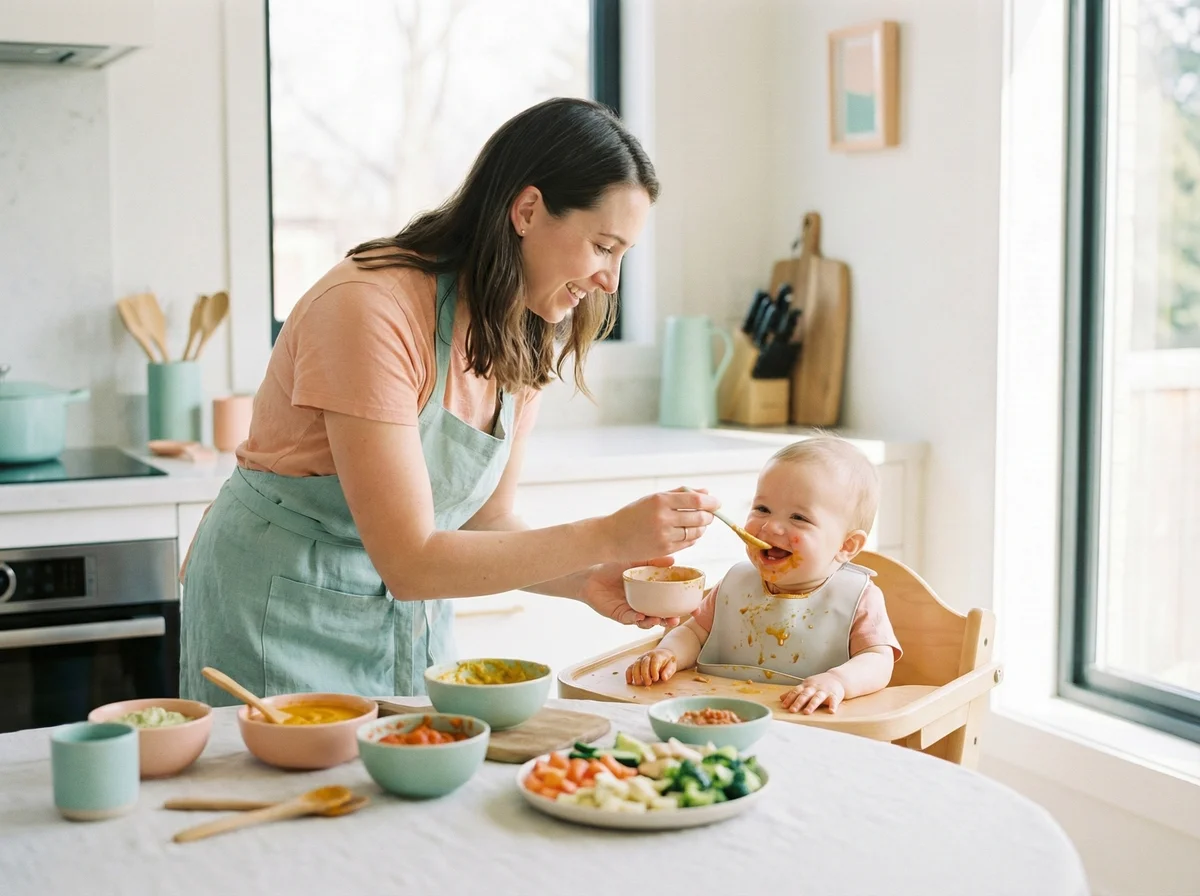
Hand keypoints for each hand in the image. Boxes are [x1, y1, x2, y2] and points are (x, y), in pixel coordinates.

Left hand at [579, 558, 681, 628]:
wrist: (590, 571)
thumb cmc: (614, 565)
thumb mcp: (637, 559)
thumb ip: (653, 560)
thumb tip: (673, 560)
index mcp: (652, 592)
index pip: (671, 601)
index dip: (684, 607)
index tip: (695, 609)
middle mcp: (644, 603)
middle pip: (662, 615)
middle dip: (671, 619)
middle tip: (677, 619)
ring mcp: (632, 610)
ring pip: (647, 621)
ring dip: (655, 622)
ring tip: (660, 619)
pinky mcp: (619, 614)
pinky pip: (630, 619)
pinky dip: (636, 619)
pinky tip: (641, 616)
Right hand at [599, 488, 718, 560]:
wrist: (611, 537)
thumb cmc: (632, 515)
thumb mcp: (652, 498)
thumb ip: (679, 493)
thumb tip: (706, 491)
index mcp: (660, 500)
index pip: (696, 500)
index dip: (711, 502)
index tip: (716, 502)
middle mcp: (663, 518)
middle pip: (700, 517)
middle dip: (709, 515)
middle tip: (709, 514)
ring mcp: (664, 535)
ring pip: (696, 532)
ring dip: (702, 527)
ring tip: (698, 523)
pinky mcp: (664, 549)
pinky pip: (689, 543)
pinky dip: (693, 538)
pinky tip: (688, 533)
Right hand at [626, 648, 677, 685]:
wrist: (663, 654)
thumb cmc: (668, 661)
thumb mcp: (672, 665)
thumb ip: (669, 671)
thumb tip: (664, 678)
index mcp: (658, 655)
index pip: (654, 661)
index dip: (654, 670)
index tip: (655, 678)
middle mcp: (647, 656)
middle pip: (643, 663)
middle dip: (645, 674)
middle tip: (648, 683)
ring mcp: (640, 659)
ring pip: (635, 665)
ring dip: (636, 675)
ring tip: (639, 683)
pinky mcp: (636, 664)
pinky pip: (630, 668)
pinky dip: (628, 674)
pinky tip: (629, 682)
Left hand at [780, 672, 845, 713]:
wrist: (837, 678)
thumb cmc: (819, 684)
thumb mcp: (806, 686)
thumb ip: (794, 692)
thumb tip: (781, 698)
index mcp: (806, 686)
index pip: (796, 691)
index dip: (789, 698)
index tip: (784, 706)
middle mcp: (814, 688)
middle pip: (805, 694)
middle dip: (798, 702)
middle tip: (792, 710)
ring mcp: (824, 691)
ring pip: (817, 697)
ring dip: (812, 704)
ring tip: (807, 712)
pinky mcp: (835, 695)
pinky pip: (834, 700)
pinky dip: (833, 705)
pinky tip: (831, 711)